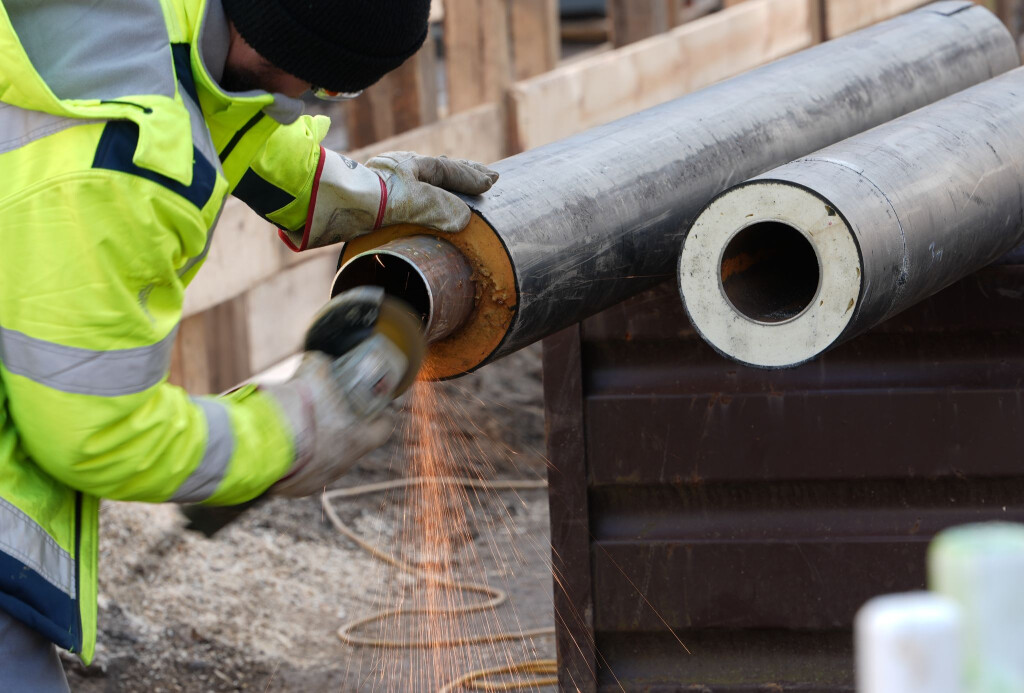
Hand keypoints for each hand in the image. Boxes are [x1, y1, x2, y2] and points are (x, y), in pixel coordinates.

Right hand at [264, 342, 403, 497]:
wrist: (260, 441)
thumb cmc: (296, 407)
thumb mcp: (314, 372)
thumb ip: (323, 364)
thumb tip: (323, 359)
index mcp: (358, 440)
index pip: (383, 429)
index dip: (382, 416)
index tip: (378, 407)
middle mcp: (343, 464)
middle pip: (353, 445)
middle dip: (345, 428)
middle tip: (332, 412)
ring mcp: (320, 479)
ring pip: (326, 460)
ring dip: (318, 445)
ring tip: (302, 427)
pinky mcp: (296, 488)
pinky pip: (302, 472)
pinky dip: (297, 458)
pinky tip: (285, 444)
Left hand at [294, 150, 498, 248]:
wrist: (319, 201)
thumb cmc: (363, 198)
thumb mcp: (409, 201)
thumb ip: (438, 207)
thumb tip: (464, 218)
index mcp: (410, 166)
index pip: (449, 171)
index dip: (471, 177)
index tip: (492, 180)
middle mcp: (398, 171)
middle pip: (437, 171)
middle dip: (461, 175)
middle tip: (484, 177)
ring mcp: (384, 184)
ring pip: (421, 182)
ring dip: (442, 185)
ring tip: (456, 188)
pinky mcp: (370, 200)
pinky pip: (407, 196)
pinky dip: (423, 198)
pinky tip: (419, 207)